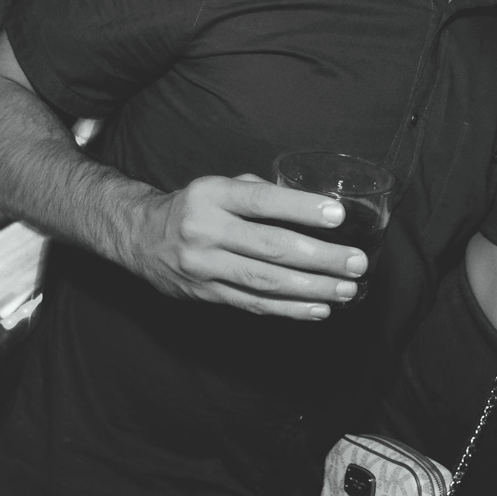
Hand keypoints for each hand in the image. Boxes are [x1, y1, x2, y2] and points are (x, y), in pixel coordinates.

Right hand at [122, 173, 366, 319]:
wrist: (140, 238)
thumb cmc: (194, 207)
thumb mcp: (219, 187)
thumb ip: (259, 193)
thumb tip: (310, 204)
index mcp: (211, 195)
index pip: (262, 201)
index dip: (301, 208)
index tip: (337, 216)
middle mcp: (205, 231)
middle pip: (271, 247)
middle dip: (320, 257)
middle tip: (356, 263)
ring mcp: (204, 267)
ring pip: (265, 281)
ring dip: (311, 288)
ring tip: (346, 290)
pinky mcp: (206, 294)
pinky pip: (254, 304)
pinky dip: (289, 308)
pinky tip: (318, 309)